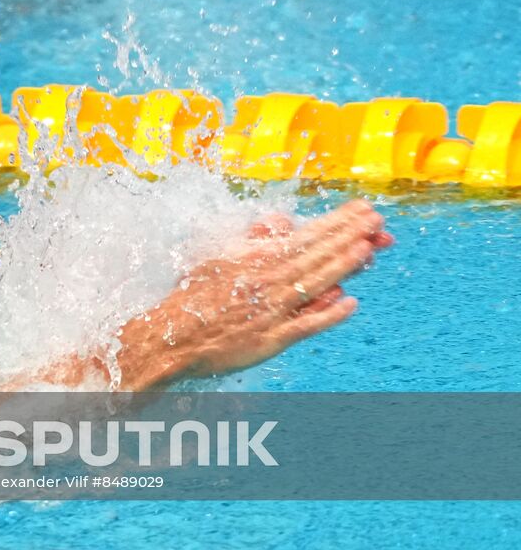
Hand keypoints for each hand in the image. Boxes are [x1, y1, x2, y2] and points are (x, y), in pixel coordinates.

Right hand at [114, 199, 391, 388]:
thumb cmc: (195, 296)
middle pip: (315, 254)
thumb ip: (255, 239)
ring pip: (314, 282)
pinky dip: (327, 314)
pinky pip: (304, 324)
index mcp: (255, 259)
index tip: (362, 209)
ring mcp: (270, 310)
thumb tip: (284, 221)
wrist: (172, 336)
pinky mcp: (270, 339)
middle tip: (377, 219)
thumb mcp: (220, 256)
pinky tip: (350, 302)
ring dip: (343, 264)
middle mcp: (266, 281)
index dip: (336, 222)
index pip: (305, 235)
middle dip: (349, 235)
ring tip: (370, 247)